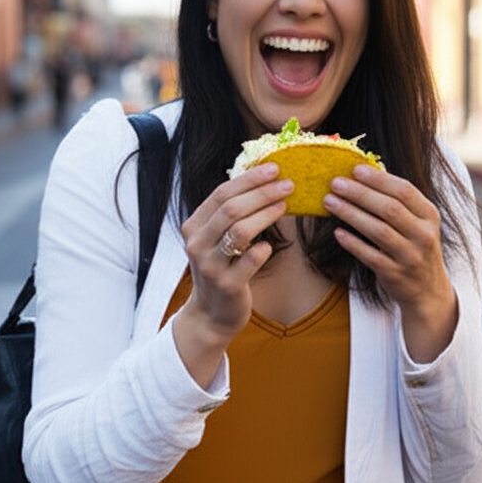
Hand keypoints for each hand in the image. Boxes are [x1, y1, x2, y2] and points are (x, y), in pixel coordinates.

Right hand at [173, 163, 291, 386]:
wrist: (211, 313)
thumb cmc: (221, 268)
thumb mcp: (216, 239)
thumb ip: (229, 214)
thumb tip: (262, 180)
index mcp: (193, 226)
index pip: (221, 193)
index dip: (249, 179)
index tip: (274, 168)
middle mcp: (197, 243)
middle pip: (232, 208)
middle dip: (262, 192)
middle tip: (288, 184)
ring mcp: (210, 265)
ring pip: (240, 230)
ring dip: (266, 214)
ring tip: (285, 205)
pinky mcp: (227, 285)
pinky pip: (249, 261)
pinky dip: (262, 250)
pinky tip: (269, 245)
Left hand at [323, 165, 457, 362]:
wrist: (428, 290)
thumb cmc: (415, 247)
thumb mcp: (418, 223)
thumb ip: (398, 202)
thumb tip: (363, 173)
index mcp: (429, 216)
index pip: (404, 191)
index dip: (378, 179)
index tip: (355, 169)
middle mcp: (423, 235)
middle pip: (389, 209)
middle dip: (359, 193)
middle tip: (335, 183)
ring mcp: (410, 256)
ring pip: (378, 230)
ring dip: (351, 214)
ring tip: (329, 202)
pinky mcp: (395, 274)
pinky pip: (370, 255)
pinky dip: (353, 243)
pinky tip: (337, 232)